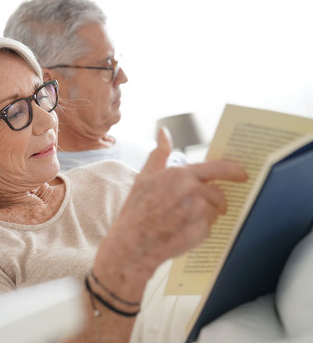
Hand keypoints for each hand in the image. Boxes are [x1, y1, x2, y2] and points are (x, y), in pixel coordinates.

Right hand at [96, 128, 247, 283]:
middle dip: (214, 201)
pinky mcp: (201, 231)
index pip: (218, 168)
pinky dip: (200, 230)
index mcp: (180, 174)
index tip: (243, 175)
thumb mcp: (144, 177)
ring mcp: (198, 212)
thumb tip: (163, 132)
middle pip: (218, 193)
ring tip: (183, 221)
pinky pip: (209, 228)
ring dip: (205, 216)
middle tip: (202, 208)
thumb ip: (159, 153)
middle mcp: (192, 190)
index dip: (234, 171)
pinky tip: (182, 231)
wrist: (133, 243)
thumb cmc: (136, 210)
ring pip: (215, 211)